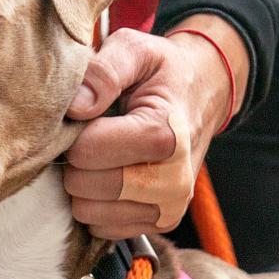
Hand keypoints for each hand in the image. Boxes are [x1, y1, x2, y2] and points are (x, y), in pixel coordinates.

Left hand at [63, 13, 248, 239]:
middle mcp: (173, 181)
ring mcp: (168, 208)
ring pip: (89, 212)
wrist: (203, 96)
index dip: (75, 133)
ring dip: (84, 186)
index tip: (88, 117)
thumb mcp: (136, 51)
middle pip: (85, 187)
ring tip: (103, 156)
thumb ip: (104, 70)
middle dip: (77, 161)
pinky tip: (112, 176)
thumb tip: (76, 106)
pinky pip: (102, 227)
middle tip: (93, 136)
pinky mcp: (160, 224)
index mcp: (166, 136)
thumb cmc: (162, 74)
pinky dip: (97, 204)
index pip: (88, 152)